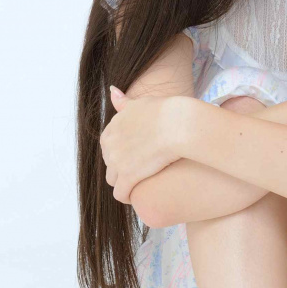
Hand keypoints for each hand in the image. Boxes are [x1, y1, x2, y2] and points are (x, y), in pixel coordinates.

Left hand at [99, 86, 190, 203]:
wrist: (177, 123)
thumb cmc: (164, 111)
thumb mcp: (139, 103)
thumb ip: (124, 102)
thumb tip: (112, 90)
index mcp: (110, 129)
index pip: (109, 148)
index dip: (123, 154)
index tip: (137, 157)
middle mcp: (109, 145)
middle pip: (110, 164)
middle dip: (122, 169)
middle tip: (142, 171)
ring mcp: (117, 162)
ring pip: (114, 181)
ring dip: (124, 184)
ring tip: (140, 185)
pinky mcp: (128, 176)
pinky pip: (121, 194)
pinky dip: (128, 196)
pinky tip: (139, 196)